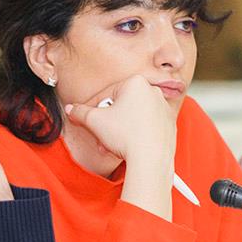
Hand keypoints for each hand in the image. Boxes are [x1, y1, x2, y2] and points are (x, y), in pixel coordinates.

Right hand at [64, 76, 176, 218]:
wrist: (151, 159)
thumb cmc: (126, 136)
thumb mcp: (95, 121)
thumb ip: (80, 112)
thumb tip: (72, 109)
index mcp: (136, 83)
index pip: (105, 95)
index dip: (91, 109)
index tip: (83, 119)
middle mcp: (153, 91)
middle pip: (120, 106)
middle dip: (106, 123)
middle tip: (98, 136)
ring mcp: (164, 108)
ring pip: (133, 117)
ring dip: (119, 130)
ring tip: (111, 146)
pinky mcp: (170, 124)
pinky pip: (147, 126)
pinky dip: (136, 134)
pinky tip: (128, 147)